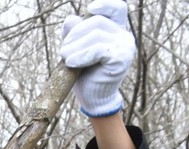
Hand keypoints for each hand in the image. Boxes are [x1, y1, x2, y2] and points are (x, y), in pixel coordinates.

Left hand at [60, 0, 134, 117]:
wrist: (93, 99)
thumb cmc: (85, 74)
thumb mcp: (77, 50)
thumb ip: (75, 33)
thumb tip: (70, 19)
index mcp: (116, 30)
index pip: (117, 8)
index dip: (105, 4)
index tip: (89, 9)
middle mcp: (124, 36)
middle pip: (97, 21)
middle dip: (75, 33)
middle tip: (63, 50)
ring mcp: (125, 47)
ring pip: (96, 35)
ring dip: (74, 46)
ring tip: (64, 58)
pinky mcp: (120, 59)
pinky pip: (98, 49)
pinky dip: (81, 55)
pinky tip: (70, 63)